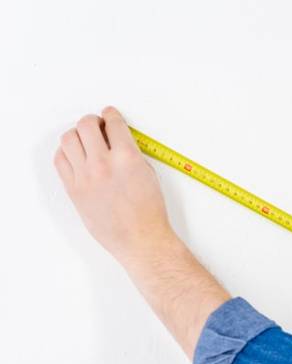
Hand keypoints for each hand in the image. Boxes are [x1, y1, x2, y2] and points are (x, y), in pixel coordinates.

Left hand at [54, 105, 176, 265]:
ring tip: (85, 139)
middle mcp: (103, 164)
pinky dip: (66, 152)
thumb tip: (117, 141)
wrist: (140, 239)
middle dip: (93, 121)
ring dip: (77, 134)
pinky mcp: (73, 189)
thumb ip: (131, 154)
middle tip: (97, 125)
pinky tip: (76, 155)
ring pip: (68, 139)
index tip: (109, 114)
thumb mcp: (149, 174)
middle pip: (86, 125)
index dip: (111, 114)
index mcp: (127, 158)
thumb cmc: (149, 213)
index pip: (114, 123)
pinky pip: (60, 160)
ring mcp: (85, 177)